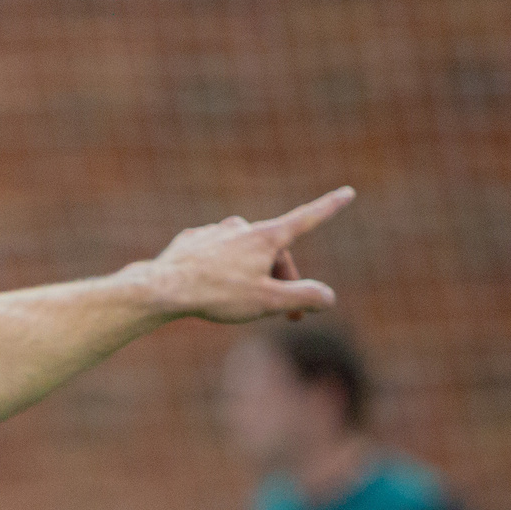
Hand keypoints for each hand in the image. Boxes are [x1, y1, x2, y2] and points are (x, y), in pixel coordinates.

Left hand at [143, 189, 349, 324]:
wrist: (163, 288)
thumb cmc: (218, 295)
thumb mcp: (268, 302)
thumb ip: (304, 297)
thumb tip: (330, 297)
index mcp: (265, 237)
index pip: (306, 219)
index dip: (329, 207)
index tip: (348, 192)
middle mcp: (242, 226)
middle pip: (274, 253)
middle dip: (284, 282)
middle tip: (289, 317)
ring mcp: (215, 231)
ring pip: (244, 256)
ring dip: (252, 277)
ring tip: (240, 305)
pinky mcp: (192, 240)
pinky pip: (217, 257)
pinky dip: (222, 273)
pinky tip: (211, 291)